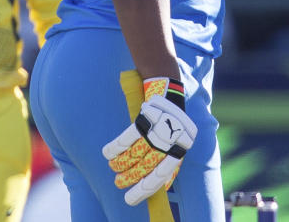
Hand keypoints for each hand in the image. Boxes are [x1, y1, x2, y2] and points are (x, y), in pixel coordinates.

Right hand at [102, 78, 196, 205]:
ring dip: (120, 163)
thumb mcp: (177, 141)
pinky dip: (115, 148)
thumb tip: (163, 187)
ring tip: (113, 167)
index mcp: (180, 149)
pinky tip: (108, 153)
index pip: (161, 176)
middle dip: (129, 177)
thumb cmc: (171, 121)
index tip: (129, 198)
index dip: (144, 190)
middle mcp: (171, 141)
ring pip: (134, 154)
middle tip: (118, 182)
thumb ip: (170, 160)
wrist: (169, 90)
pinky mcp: (146, 118)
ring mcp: (159, 129)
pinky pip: (126, 139)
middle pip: (145, 166)